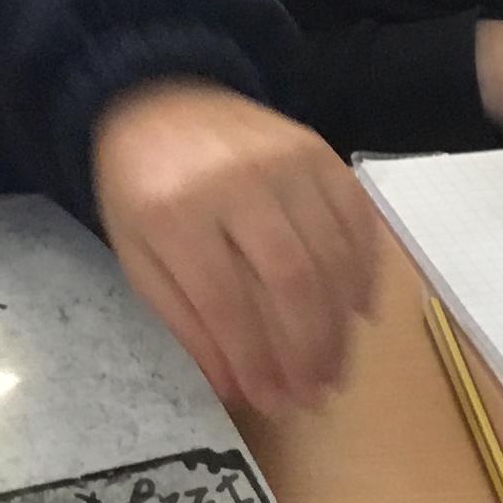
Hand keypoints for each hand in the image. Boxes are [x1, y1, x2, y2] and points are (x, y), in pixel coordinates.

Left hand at [92, 79, 382, 411]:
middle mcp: (236, 182)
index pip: (225, 302)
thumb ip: (184, 320)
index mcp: (174, 213)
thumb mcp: (138, 256)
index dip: (254, 360)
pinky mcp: (318, 150)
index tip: (272, 401)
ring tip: (337, 370)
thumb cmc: (142, 189)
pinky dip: (365, 270)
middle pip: (290, 280)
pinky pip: (356, 217)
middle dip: (308, 349)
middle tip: (316, 395)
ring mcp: (284, 161)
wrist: (160, 101)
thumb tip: (236, 386)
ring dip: (340, 323)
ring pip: (330, 254)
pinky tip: (360, 313)